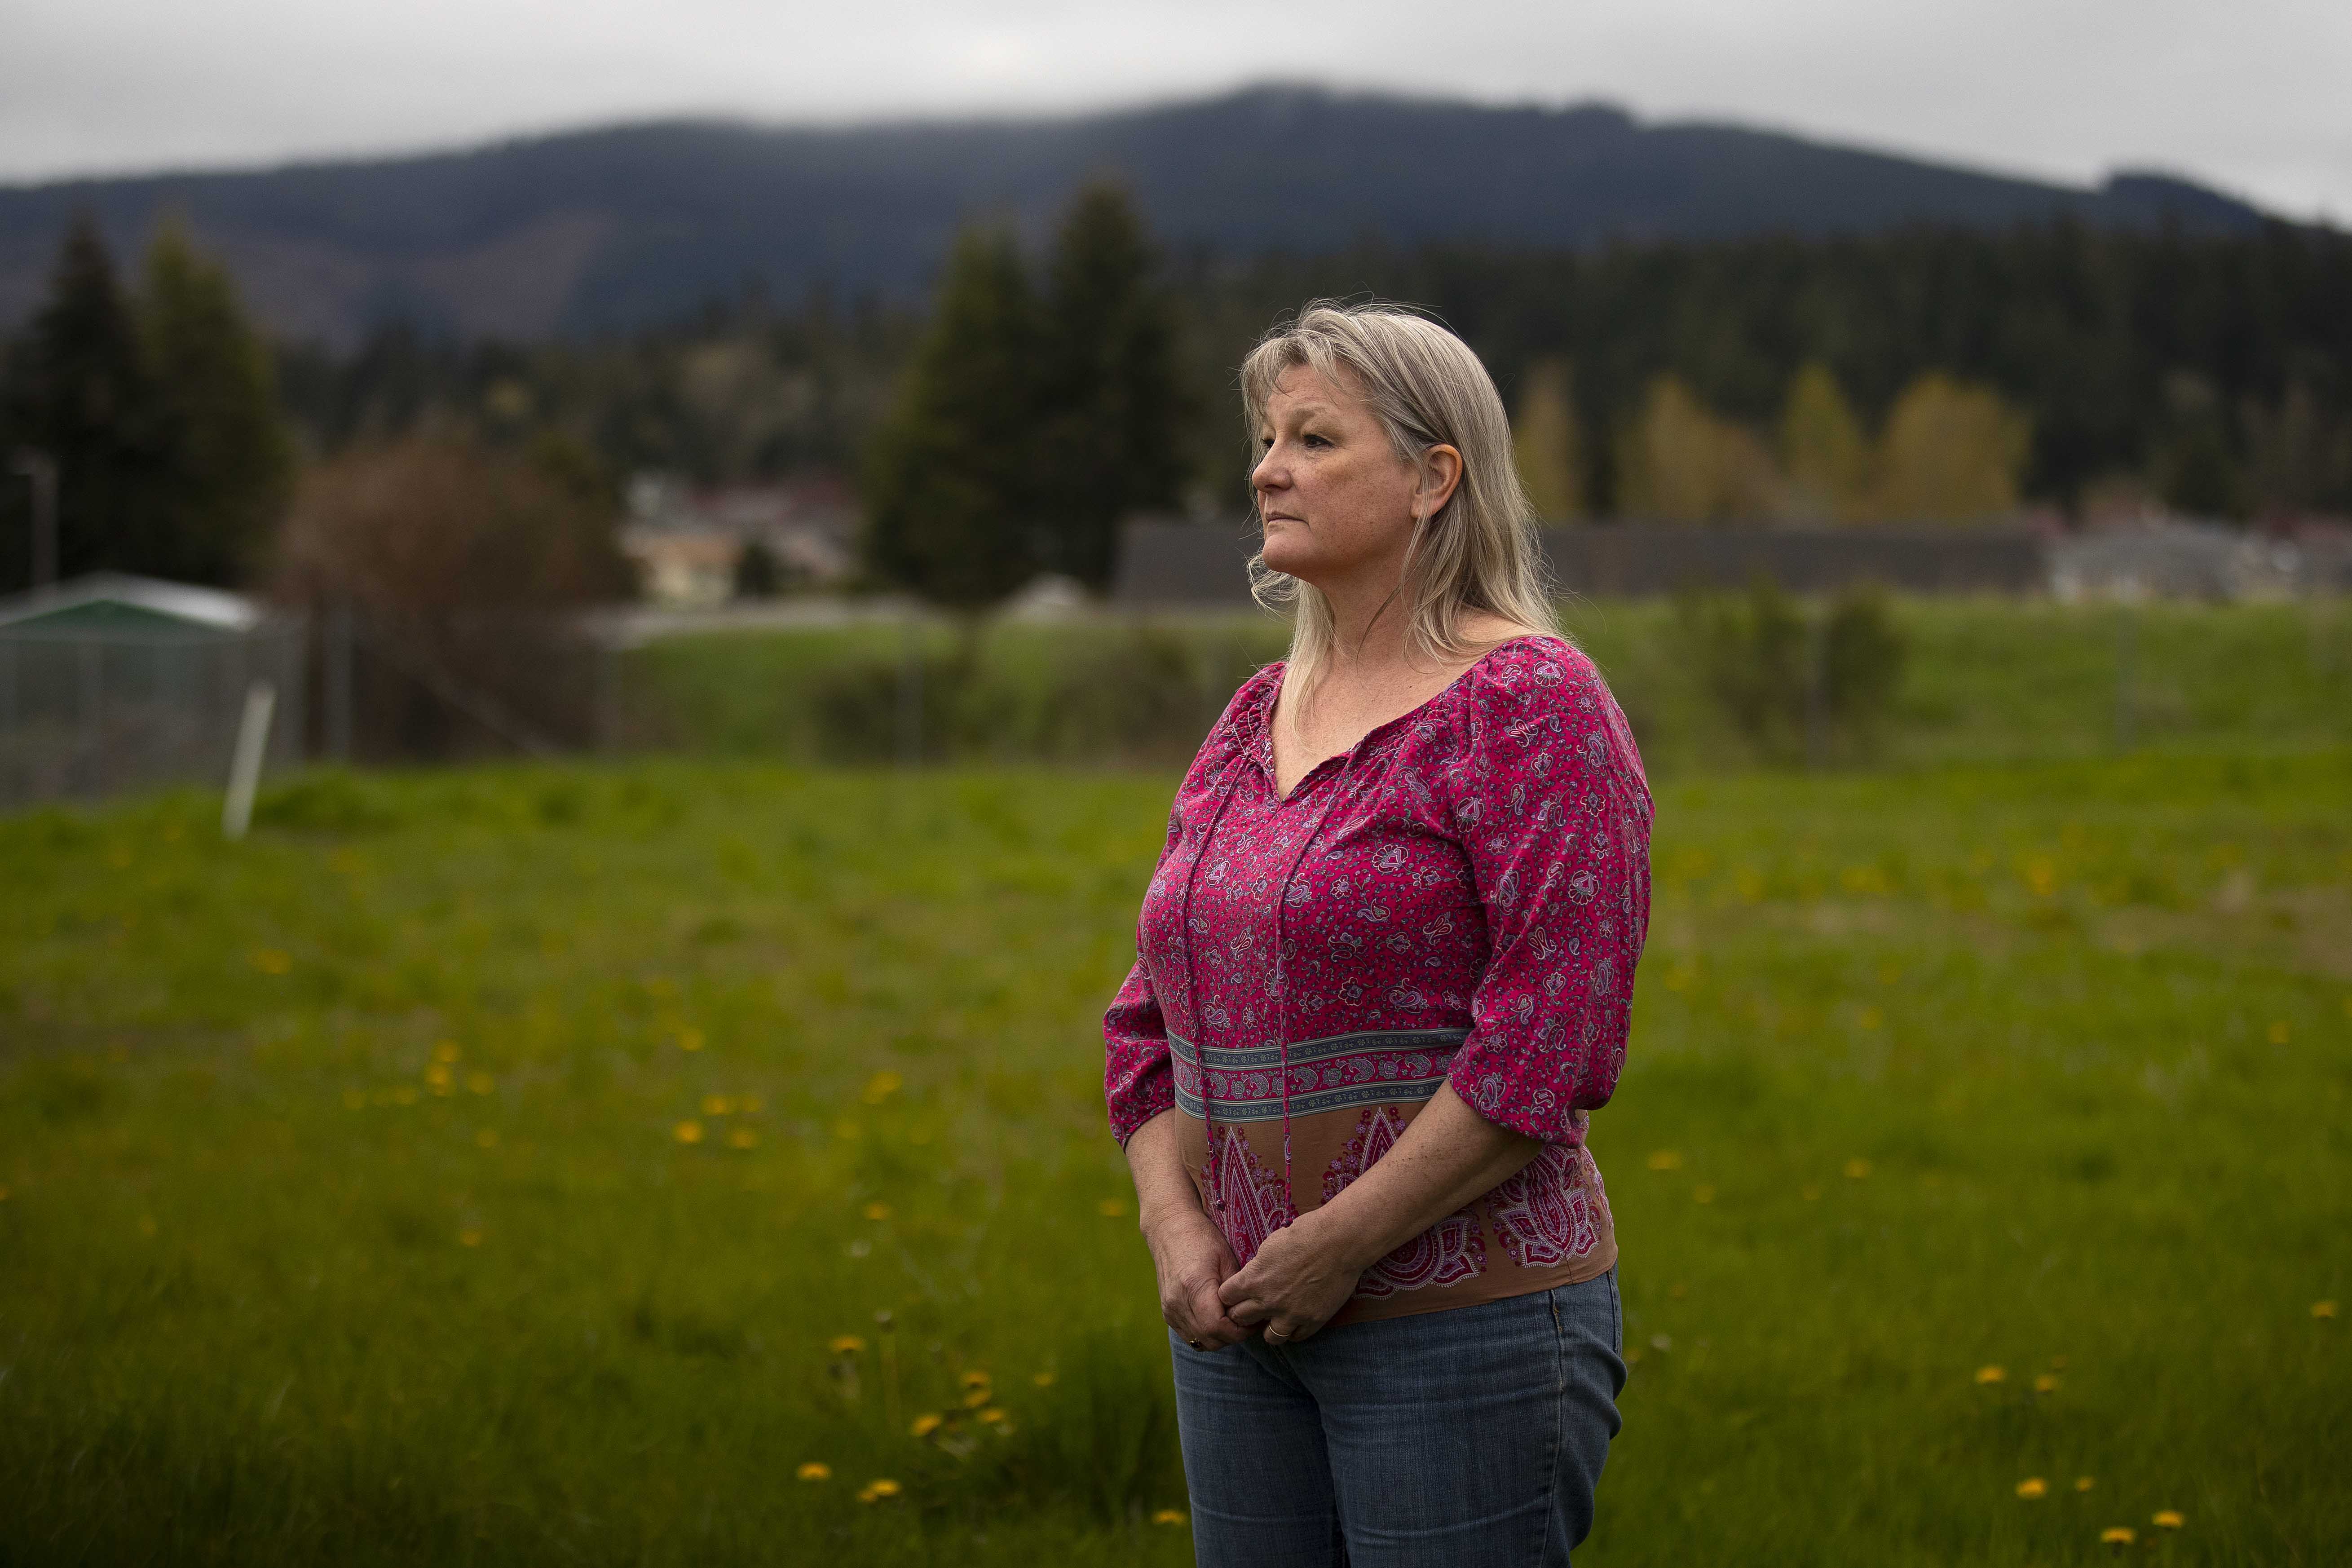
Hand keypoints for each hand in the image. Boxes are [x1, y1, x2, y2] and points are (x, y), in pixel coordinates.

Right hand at [1144, 1203, 1248, 1350]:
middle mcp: (1177, 1303)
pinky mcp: (1167, 1312)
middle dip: (1232, 1337)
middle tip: (1247, 1322)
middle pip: (1210, 1339)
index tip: (1253, 1321)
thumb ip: (1236, 1290)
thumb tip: (1250, 1312)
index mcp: (1194, 1287)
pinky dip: (1206, 1334)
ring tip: (1233, 1320)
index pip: (1217, 1328)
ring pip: (1200, 1341)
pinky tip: (1217, 1319)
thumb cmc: (1202, 1238)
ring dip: (1219, 1338)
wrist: (1170, 1228)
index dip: (1239, 1331)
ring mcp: (1170, 1309)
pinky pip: (1190, 1335)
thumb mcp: (1226, 1258)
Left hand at [1217, 1210, 1363, 1345]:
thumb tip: (1253, 1278)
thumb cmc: (1305, 1234)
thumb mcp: (1270, 1246)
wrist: (1339, 1241)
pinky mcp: (1313, 1320)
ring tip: (1274, 1319)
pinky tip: (1296, 1319)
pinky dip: (1294, 1331)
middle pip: (1240, 1319)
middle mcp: (1268, 1301)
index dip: (1229, 1295)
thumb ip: (1257, 1268)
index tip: (1236, 1293)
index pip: (1225, 1297)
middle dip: (1243, 1313)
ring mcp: (1291, 1314)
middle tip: (1252, 1308)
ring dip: (1268, 1328)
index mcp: (1254, 1279)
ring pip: (1269, 1338)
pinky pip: (1296, 1337)